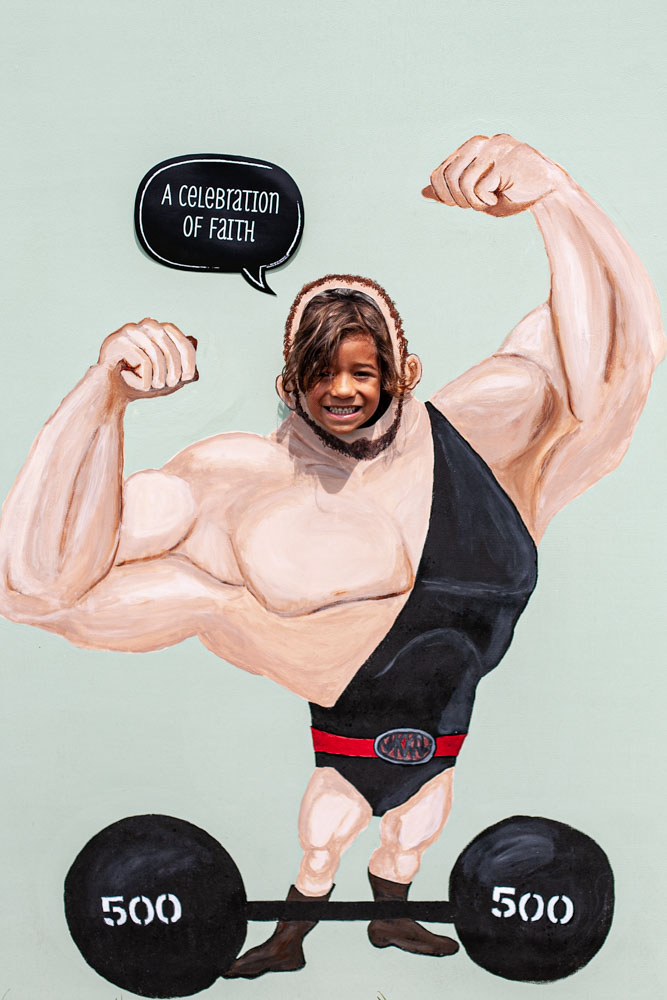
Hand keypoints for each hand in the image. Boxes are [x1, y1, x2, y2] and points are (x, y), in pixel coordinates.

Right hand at [98, 319, 197, 398]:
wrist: (108, 391)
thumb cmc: (138, 383)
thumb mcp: (164, 377)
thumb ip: (179, 371)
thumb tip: (193, 373)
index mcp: (161, 330)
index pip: (183, 342)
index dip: (188, 361)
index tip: (186, 378)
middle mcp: (147, 325)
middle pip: (170, 348)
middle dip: (172, 371)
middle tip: (166, 385)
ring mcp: (130, 330)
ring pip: (156, 355)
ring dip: (157, 377)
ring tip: (150, 386)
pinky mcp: (117, 340)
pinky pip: (142, 361)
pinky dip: (141, 379)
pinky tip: (131, 381)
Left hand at [423, 134, 565, 216]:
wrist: (548, 196)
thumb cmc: (512, 195)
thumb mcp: (476, 196)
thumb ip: (451, 191)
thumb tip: (423, 191)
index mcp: (471, 147)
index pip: (439, 172)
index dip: (445, 195)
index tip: (463, 204)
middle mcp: (483, 142)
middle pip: (447, 176)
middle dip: (457, 200)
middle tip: (477, 205)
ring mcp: (497, 147)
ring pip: (462, 182)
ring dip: (473, 202)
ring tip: (489, 202)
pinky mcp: (509, 157)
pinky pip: (480, 187)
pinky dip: (486, 201)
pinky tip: (501, 198)